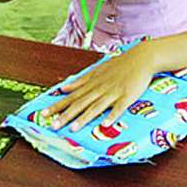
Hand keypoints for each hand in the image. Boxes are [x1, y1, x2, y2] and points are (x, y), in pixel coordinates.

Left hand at [43, 42, 158, 130]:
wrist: (141, 58)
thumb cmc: (120, 65)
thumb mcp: (98, 70)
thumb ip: (81, 81)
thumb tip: (64, 87)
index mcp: (92, 83)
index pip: (72, 96)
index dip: (58, 105)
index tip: (44, 114)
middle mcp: (100, 88)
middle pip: (81, 103)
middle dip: (66, 115)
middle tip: (53, 126)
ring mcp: (113, 92)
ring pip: (96, 106)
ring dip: (84, 118)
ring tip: (73, 128)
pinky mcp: (127, 96)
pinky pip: (119, 107)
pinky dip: (112, 115)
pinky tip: (105, 124)